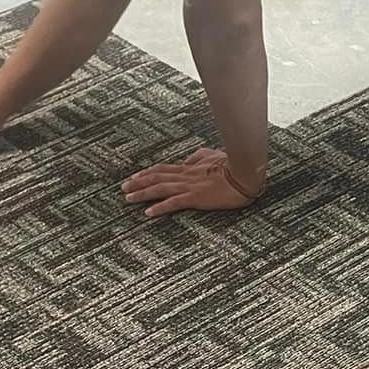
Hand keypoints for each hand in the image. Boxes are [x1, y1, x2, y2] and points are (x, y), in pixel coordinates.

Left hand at [121, 147, 263, 217]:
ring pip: (160, 189)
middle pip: (156, 178)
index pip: (163, 169)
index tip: (134, 177)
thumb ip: (198, 157)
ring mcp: (189, 186)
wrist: (245, 173)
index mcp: (189, 167)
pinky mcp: (196, 197)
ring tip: (128, 199)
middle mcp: (185, 175)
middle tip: (123, 189)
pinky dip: (159, 207)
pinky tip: (148, 213)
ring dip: (142, 194)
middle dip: (138, 183)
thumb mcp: (213, 156)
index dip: (146, 173)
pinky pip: (173, 202)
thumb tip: (189, 159)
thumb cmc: (233, 165)